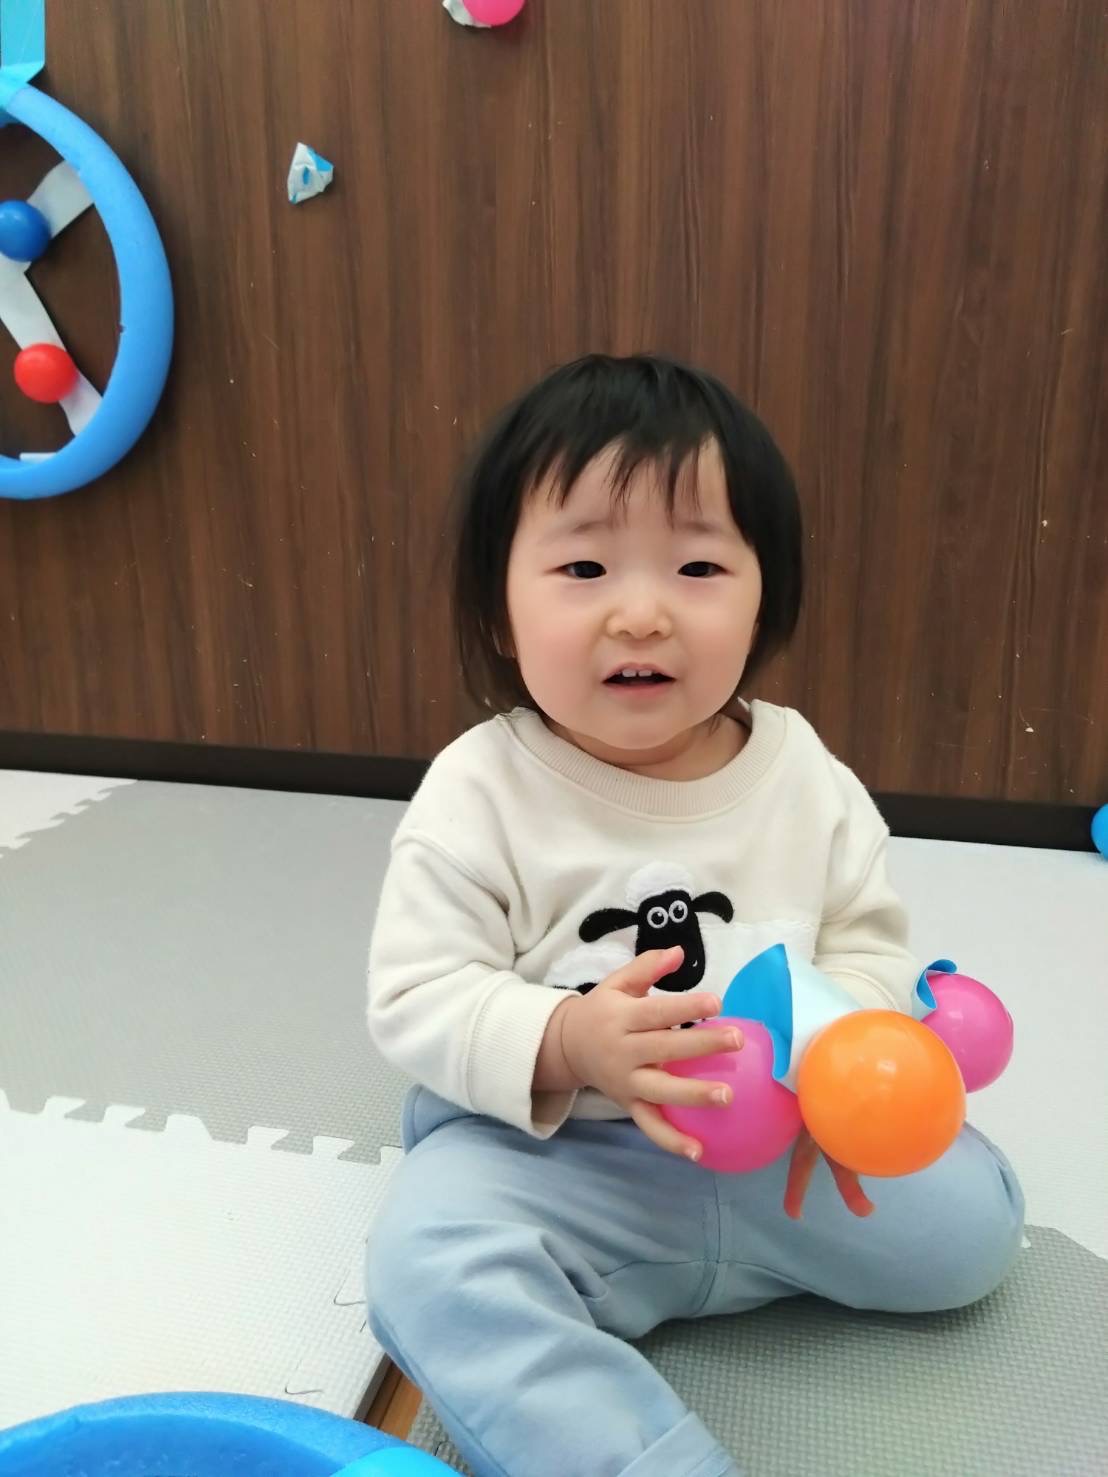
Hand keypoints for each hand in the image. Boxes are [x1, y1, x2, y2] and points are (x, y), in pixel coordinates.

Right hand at [548, 946, 744, 1159]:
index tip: (717, 1003)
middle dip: (701, 1045)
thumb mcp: (617, 983)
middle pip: (664, 1049)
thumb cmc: (602, 1010)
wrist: (565, 1046)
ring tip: (727, 1096)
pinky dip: (671, 1141)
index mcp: (621, 1017)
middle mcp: (623, 1052)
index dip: (686, 1007)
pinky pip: (649, 1126)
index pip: (657, 1012)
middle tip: (737, 1040)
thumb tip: (679, 951)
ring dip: (693, 1095)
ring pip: (659, 1092)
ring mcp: (625, 1082)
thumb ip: (647, 966)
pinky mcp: (628, 1105)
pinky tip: (699, 1152)